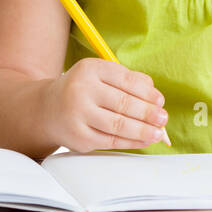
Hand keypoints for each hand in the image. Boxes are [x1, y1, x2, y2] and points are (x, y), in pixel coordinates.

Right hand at [41, 57, 169, 152]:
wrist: (48, 109)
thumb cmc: (83, 90)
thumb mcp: (101, 76)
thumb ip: (128, 80)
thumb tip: (155, 97)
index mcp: (90, 69)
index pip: (126, 80)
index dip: (147, 93)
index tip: (160, 101)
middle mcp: (81, 90)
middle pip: (123, 103)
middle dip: (148, 113)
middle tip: (163, 118)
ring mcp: (78, 115)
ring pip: (118, 124)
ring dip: (143, 130)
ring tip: (158, 132)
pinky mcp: (79, 137)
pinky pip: (111, 141)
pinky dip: (131, 142)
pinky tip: (144, 140)